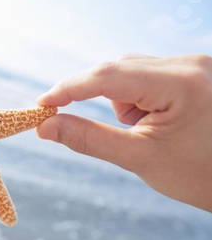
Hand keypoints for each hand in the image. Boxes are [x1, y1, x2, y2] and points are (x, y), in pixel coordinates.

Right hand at [37, 54, 211, 211]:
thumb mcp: (139, 158)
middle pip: (118, 69)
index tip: (42, 105)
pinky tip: (149, 121)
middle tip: (72, 119)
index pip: (109, 76)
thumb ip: (89, 139)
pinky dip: (135, 98)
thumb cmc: (198, 175)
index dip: (69, 88)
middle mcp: (190, 64)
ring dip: (119, 100)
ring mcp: (193, 65)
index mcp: (181, 84)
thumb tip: (46, 127)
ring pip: (130, 72)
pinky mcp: (191, 72)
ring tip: (140, 131)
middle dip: (94, 97)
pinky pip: (147, 76)